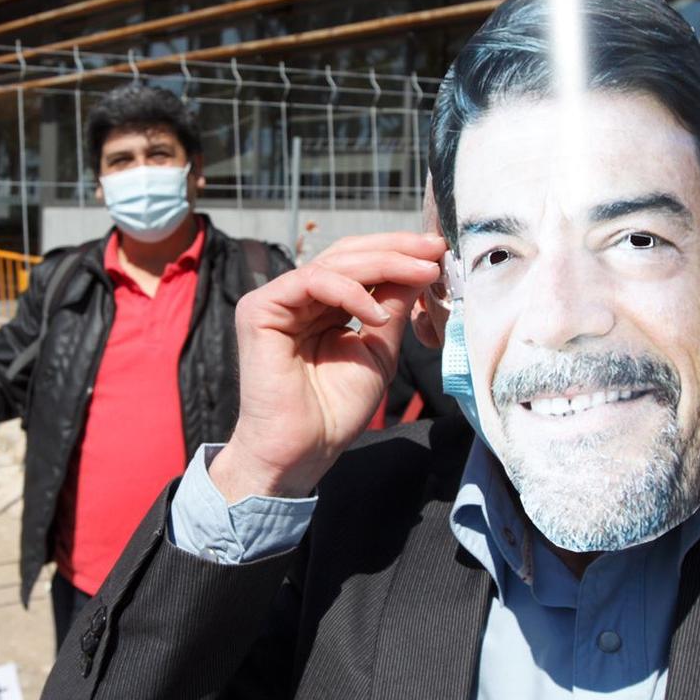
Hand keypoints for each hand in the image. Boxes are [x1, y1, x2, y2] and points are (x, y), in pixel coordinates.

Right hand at [208, 232, 445, 500]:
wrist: (304, 450)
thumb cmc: (336, 410)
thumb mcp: (379, 350)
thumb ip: (393, 308)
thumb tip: (422, 267)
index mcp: (323, 305)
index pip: (360, 264)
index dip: (399, 254)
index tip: (438, 252)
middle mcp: (299, 297)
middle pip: (348, 254)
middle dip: (395, 249)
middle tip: (434, 249)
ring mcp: (278, 300)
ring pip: (333, 263)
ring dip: (383, 264)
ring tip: (422, 274)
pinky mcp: (260, 309)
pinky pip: (311, 282)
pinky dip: (349, 292)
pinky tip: (376, 315)